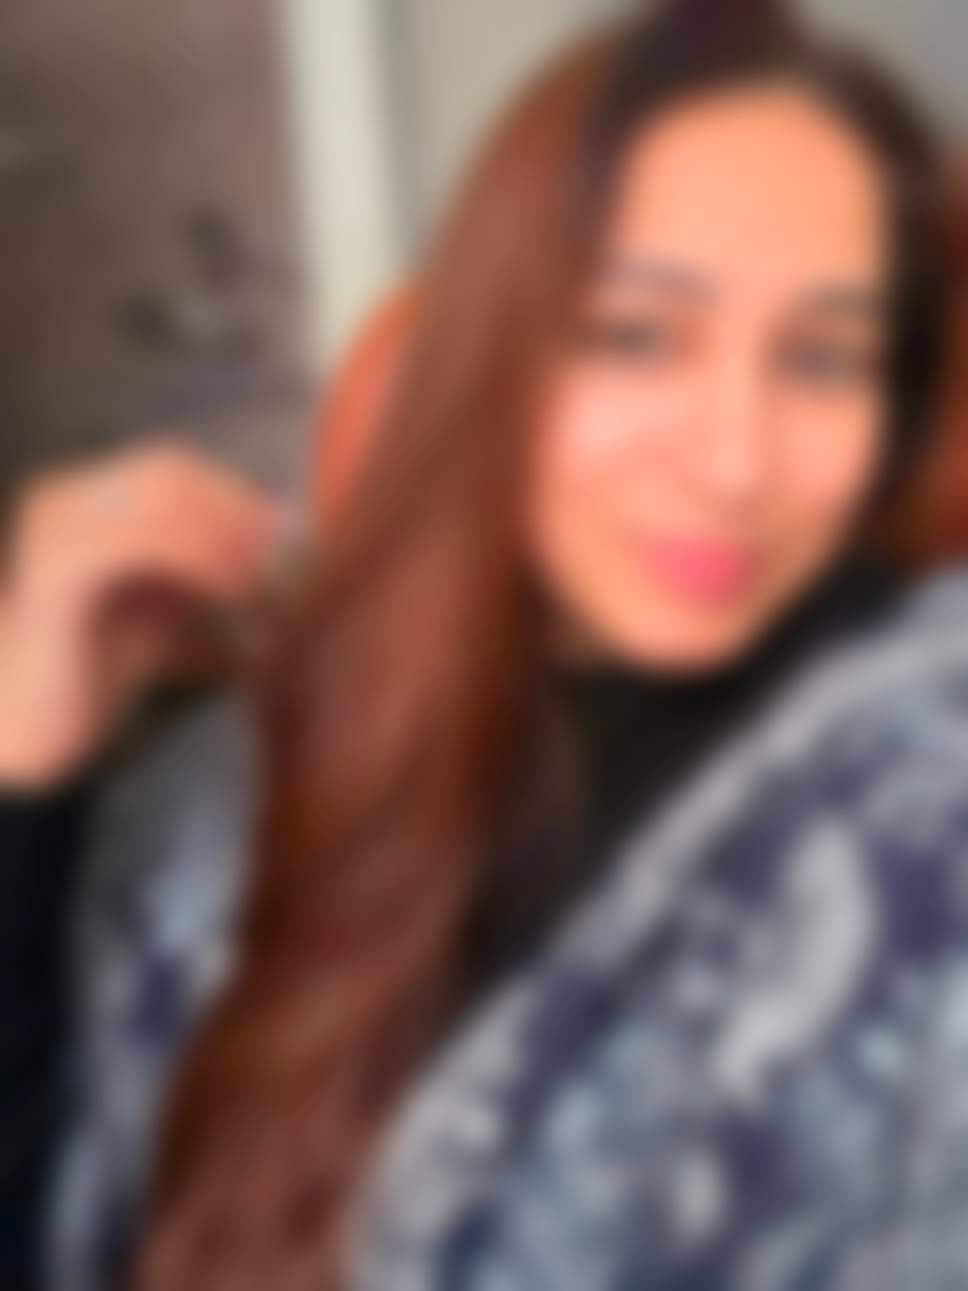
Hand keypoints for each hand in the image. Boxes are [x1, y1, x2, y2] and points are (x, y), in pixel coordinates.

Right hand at [0, 440, 286, 789]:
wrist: (28, 731)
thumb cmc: (100, 675)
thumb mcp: (170, 610)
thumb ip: (212, 570)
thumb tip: (289, 537)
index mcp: (87, 502)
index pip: (175, 469)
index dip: (237, 497)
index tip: (290, 542)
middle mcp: (65, 499)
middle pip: (172, 473)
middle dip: (239, 513)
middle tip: (288, 563)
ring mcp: (56, 527)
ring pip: (161, 496)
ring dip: (230, 536)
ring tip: (268, 586)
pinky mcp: (59, 569)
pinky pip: (143, 541)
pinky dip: (203, 559)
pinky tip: (238, 595)